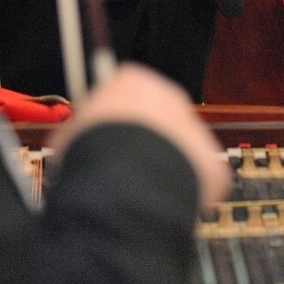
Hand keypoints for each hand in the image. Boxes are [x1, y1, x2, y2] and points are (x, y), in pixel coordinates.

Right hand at [52, 62, 230, 208]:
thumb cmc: (93, 153)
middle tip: (125, 167)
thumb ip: (86, 130)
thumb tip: (79, 143)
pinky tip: (160, 202)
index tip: (107, 138)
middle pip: (159, 115)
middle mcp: (169, 96)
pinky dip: (183, 190)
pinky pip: (197, 177)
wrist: (128, 181)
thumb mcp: (71, 133)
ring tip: (141, 190)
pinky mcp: (212, 162)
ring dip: (166, 164)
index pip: (126, 91)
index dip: (116, 118)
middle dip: (146, 138)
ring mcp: (194, 128)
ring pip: (180, 147)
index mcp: (133, 81)